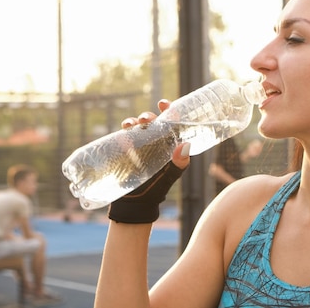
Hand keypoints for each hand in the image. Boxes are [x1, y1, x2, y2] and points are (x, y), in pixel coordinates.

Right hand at [108, 100, 190, 223]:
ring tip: (133, 123)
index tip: (165, 104)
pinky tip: (124, 129)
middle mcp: (154, 142)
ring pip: (137, 127)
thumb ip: (179, 163)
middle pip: (152, 123)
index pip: (170, 123)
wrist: (135, 205)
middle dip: (149, 116)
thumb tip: (186, 144)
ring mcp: (139, 146)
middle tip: (146, 119)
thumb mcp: (171, 176)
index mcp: (168, 145)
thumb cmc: (157, 190)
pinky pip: (124, 136)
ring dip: (135, 121)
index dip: (169, 111)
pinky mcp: (125, 152)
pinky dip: (124, 130)